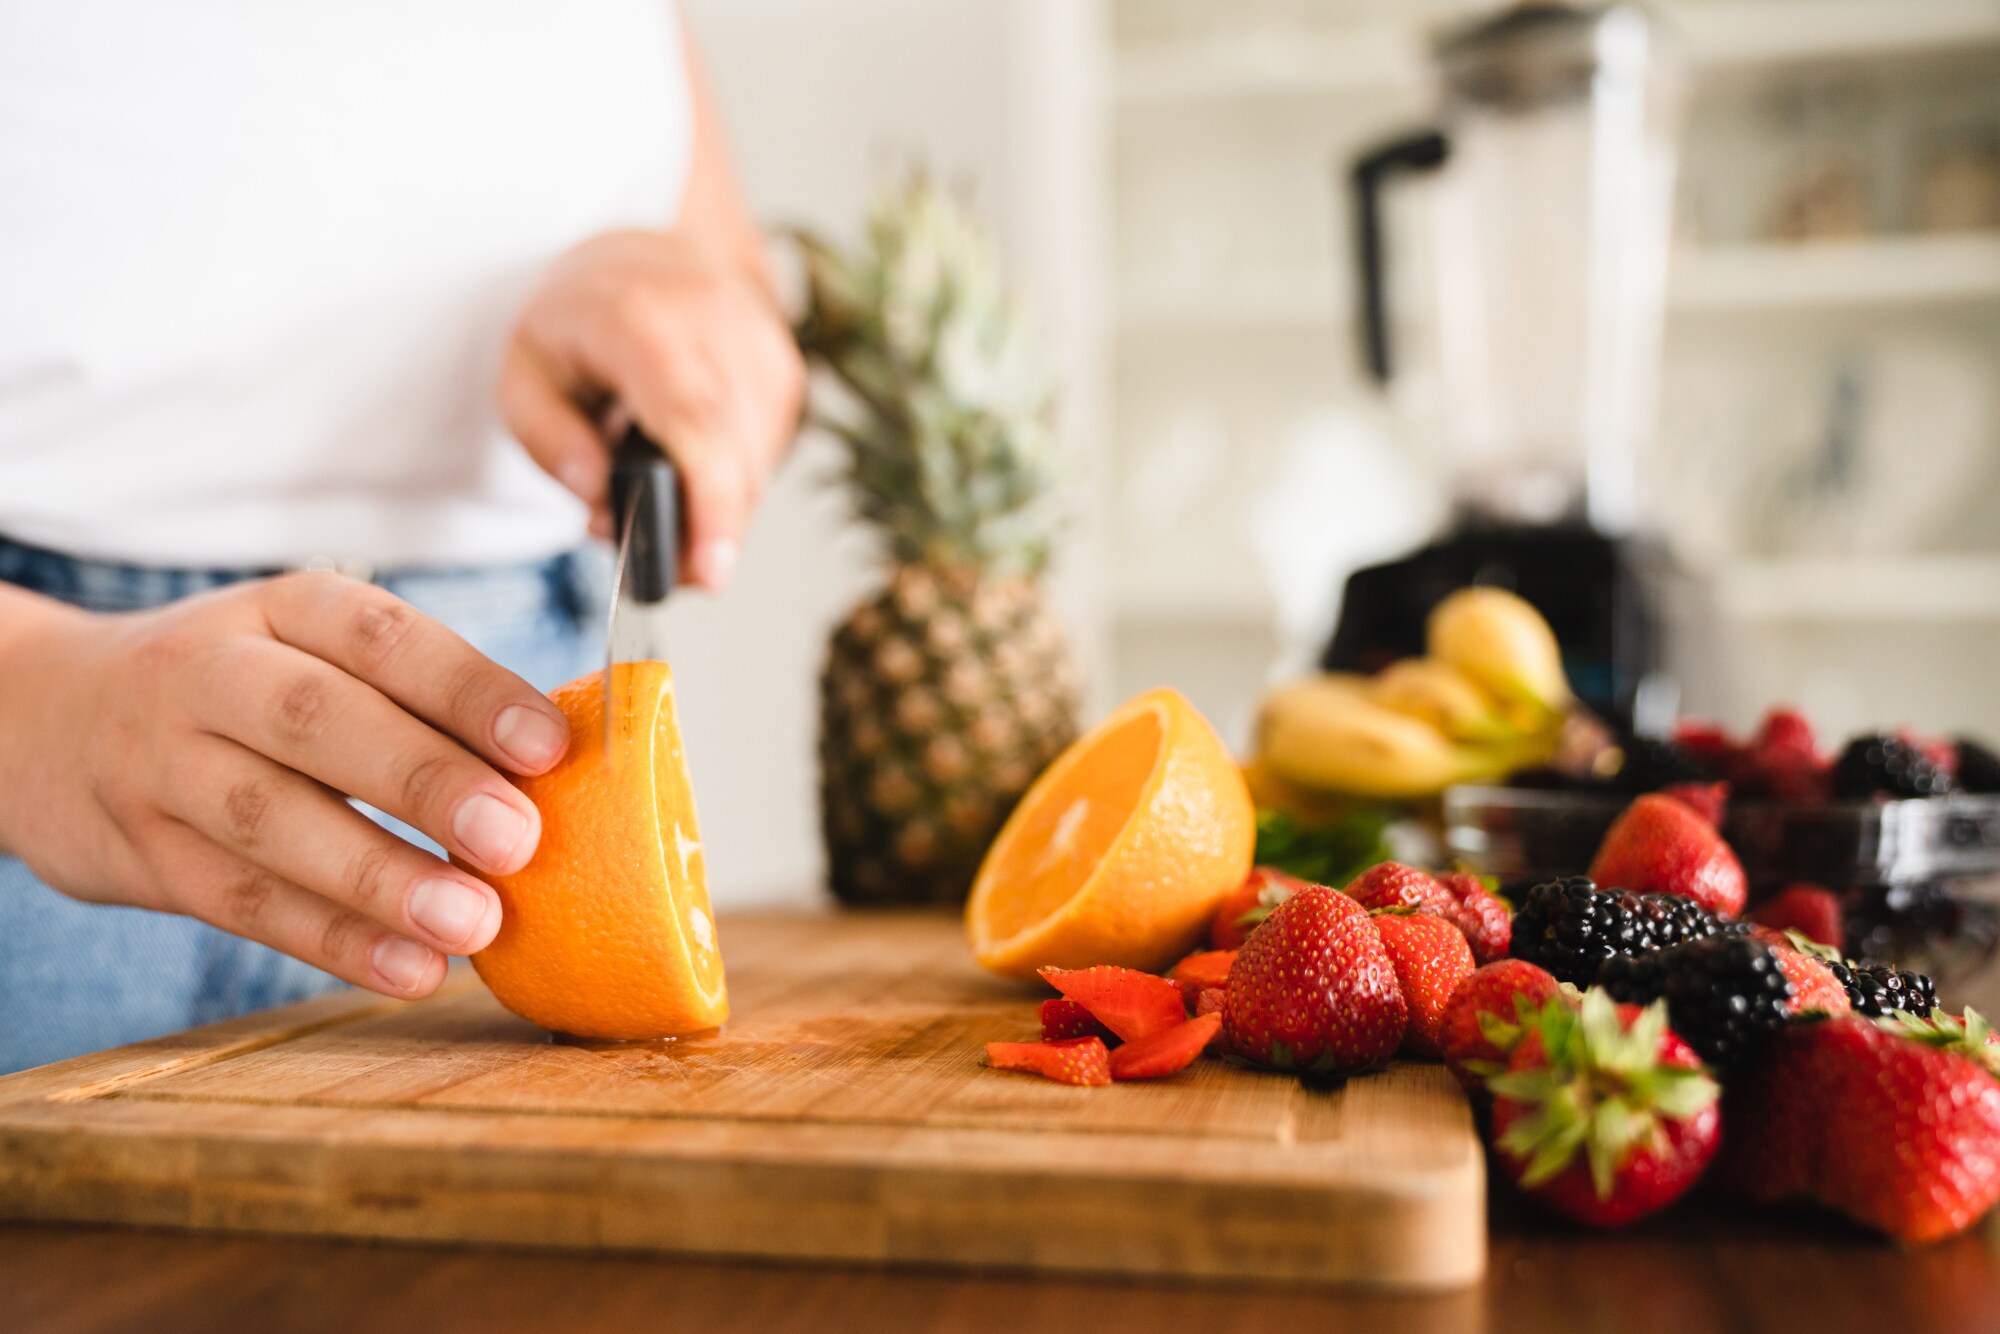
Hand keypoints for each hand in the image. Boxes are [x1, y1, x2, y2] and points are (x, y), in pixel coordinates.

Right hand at [0, 574, 569, 998]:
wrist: (44, 716)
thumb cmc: (242, 688)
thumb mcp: (311, 651)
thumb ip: (417, 698)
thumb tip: (563, 766)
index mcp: (285, 610)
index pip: (382, 638)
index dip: (468, 689)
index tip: (548, 744)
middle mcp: (214, 673)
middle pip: (321, 722)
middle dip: (426, 782)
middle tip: (518, 839)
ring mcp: (165, 764)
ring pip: (272, 821)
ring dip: (381, 878)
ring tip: (475, 923)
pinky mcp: (141, 855)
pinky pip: (240, 902)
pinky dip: (331, 941)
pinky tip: (410, 968)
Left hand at [499, 230, 804, 588]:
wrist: (644, 250)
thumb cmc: (580, 319)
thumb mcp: (523, 373)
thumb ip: (549, 440)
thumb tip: (600, 502)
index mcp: (640, 316)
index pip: (693, 417)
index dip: (709, 500)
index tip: (709, 571)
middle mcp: (716, 320)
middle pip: (736, 452)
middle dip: (710, 530)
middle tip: (669, 570)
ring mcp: (762, 343)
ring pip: (759, 462)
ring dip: (717, 507)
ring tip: (661, 498)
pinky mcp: (786, 370)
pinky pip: (770, 452)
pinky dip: (734, 478)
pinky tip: (694, 465)